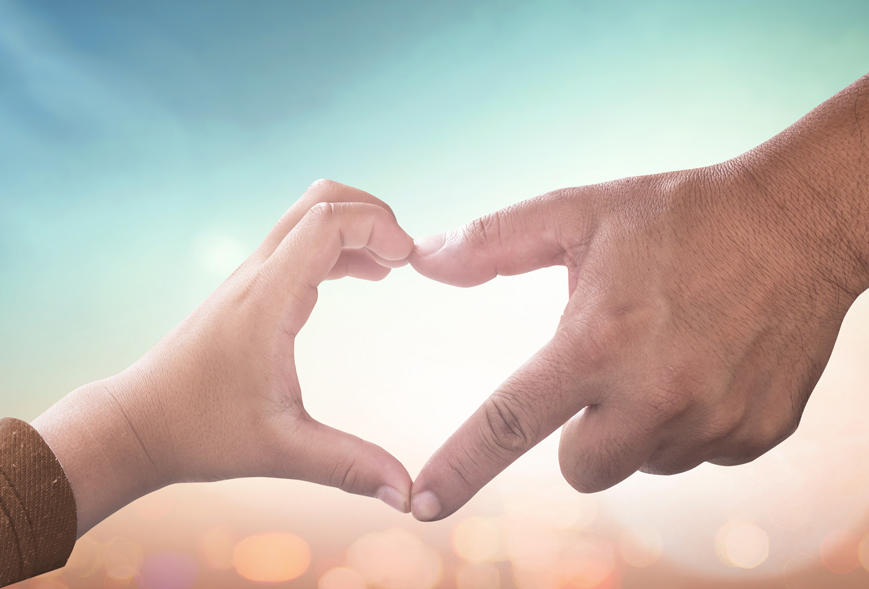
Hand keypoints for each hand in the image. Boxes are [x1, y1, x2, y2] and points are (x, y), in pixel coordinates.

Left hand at [34, 180, 414, 534]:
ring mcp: (251, 277)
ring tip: (393, 266)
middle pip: (319, 200)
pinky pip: (301, 244)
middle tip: (407, 255)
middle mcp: (257, 275)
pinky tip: (364, 277)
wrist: (138, 423)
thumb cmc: (200, 432)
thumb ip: (349, 466)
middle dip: (372, 212)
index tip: (409, 261)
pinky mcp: (250, 289)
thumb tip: (408, 495)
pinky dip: (339, 246)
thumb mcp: (282, 451)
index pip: (327, 221)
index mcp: (267, 299)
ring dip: (356, 227)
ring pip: (309, 216)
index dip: (377, 225)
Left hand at [408, 76, 868, 520]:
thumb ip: (495, 242)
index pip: (510, 421)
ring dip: (639, 423)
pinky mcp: (758, 434)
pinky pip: (697, 453)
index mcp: (599, 341)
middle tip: (605, 374)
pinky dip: (688, 422)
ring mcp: (714, 421)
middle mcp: (656, 394)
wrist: (797, 223)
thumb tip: (425, 262)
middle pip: (580, 469)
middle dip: (578, 436)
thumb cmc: (678, 215)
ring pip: (642, 462)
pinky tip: (707, 365)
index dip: (460, 467)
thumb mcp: (580, 212)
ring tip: (667, 354)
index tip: (422, 504)